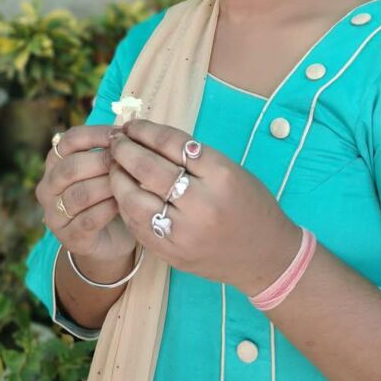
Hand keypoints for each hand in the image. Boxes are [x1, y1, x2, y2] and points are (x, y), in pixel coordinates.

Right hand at [35, 124, 136, 263]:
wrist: (111, 239)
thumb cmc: (108, 195)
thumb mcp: (105, 169)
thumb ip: (109, 151)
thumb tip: (126, 134)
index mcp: (55, 163)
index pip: (69, 140)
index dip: (96, 134)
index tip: (121, 135)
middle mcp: (48, 187)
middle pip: (70, 167)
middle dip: (102, 161)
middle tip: (127, 161)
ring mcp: (54, 214)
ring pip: (79, 194)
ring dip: (107, 186)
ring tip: (128, 182)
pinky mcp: (68, 237)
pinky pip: (88, 219)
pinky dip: (108, 209)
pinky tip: (123, 203)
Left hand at [108, 119, 299, 291]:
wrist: (266, 256)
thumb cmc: (250, 204)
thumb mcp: (230, 169)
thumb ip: (192, 155)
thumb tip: (148, 136)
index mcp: (220, 175)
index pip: (171, 143)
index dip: (145, 130)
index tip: (132, 125)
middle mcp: (201, 203)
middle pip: (148, 168)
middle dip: (125, 149)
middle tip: (116, 139)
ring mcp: (184, 232)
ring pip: (134, 198)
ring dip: (118, 177)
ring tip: (114, 164)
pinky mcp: (173, 253)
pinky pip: (137, 224)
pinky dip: (126, 204)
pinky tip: (123, 192)